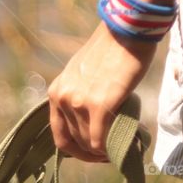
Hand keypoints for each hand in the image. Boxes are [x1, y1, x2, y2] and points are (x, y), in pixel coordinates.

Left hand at [48, 24, 156, 161]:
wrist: (126, 30)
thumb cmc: (112, 50)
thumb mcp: (83, 74)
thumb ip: (82, 96)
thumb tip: (94, 123)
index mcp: (56, 92)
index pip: (60, 136)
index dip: (77, 150)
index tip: (95, 152)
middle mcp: (62, 98)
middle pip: (76, 141)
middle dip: (95, 151)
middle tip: (115, 149)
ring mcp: (78, 103)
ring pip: (89, 143)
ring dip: (106, 150)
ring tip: (123, 144)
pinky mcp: (98, 106)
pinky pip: (100, 141)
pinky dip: (111, 149)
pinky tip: (124, 145)